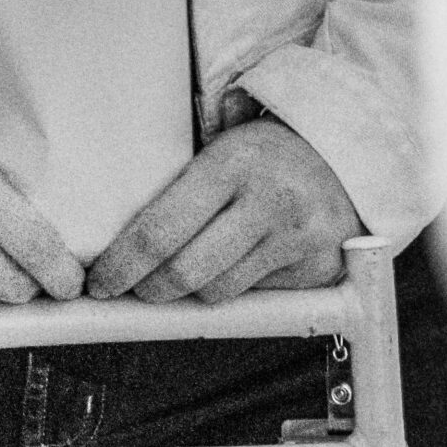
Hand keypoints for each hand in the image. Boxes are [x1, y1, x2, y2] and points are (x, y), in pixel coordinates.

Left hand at [84, 119, 361, 303]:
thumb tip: (120, 243)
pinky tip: (238, 263)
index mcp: (233, 163)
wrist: (347, 150)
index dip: (121, 264)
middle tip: (134, 287)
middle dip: (149, 289)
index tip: (99, 283)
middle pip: (185, 273)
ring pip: (219, 292)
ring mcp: (298, 238)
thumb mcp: (224, 149)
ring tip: (186, 272)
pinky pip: (257, 296)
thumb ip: (182, 188)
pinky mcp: (318, 267)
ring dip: (192, 292)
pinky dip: (237, 287)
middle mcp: (269, 201)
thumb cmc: (268, 153)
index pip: (159, 229)